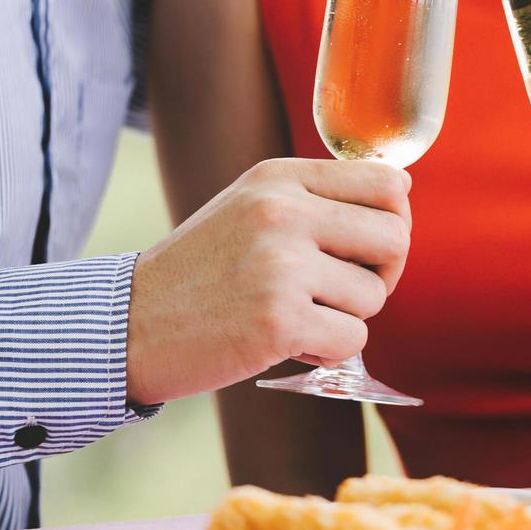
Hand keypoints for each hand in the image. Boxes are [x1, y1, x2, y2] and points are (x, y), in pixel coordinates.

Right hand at [126, 158, 411, 404]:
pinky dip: (327, 350)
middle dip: (382, 273)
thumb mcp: (253, 208)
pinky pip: (352, 339)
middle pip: (395, 237)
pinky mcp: (278, 322)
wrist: (127, 326)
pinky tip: (286, 342)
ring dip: (345, 316)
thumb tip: (403, 188)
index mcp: (280, 179)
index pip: (388, 182)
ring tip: (295, 314)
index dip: (394, 219)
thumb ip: (320, 196)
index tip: (369, 246)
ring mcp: (281, 267)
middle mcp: (283, 213)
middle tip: (342, 290)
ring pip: (374, 296)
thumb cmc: (203, 271)